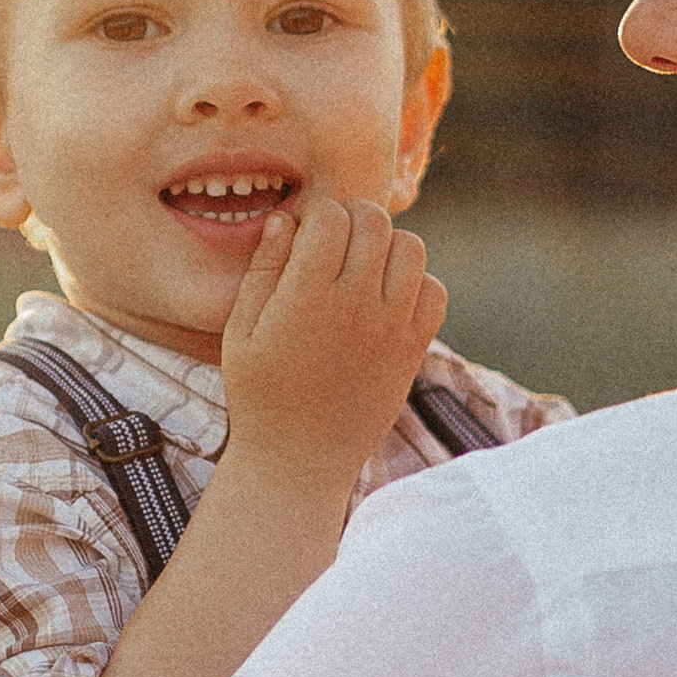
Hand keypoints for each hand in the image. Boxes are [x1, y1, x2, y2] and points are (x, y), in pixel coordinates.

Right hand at [220, 197, 449, 502]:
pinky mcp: (412, 350)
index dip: (317, 216)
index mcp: (306, 297)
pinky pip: (434, 291)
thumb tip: (285, 219)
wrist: (299, 461)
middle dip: (354, 218)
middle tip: (335, 241)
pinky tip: (387, 297)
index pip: (330, 216)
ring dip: (388, 245)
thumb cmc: (260, 394)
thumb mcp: (242, 331)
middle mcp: (354, 306)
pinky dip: (416, 283)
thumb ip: (264, 270)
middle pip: (375, 222)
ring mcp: (390, 328)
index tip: (306, 236)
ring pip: (411, 248)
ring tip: (364, 265)